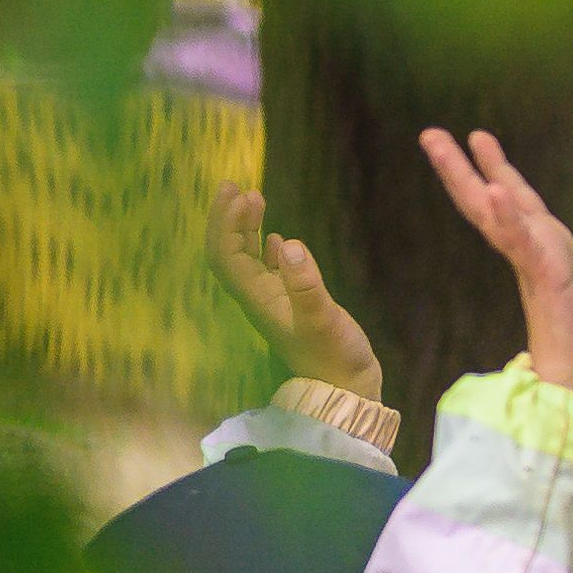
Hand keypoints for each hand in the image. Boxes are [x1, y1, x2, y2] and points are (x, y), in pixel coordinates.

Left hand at [203, 184, 381, 402]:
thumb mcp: (322, 319)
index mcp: (258, 298)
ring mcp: (275, 300)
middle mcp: (259, 296)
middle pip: (230, 252)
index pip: (226, 255)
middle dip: (228, 219)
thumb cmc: (334, 356)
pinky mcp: (293, 303)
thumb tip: (287, 242)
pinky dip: (266, 248)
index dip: (226, 224)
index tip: (239, 195)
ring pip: (248, 258)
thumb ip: (305, 284)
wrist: (345, 386)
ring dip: (245, 228)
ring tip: (252, 198)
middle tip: (235, 186)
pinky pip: (269, 270)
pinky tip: (274, 238)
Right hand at [421, 129, 572, 398]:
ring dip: (465, 178)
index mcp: (544, 246)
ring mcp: (531, 260)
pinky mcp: (541, 276)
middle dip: (459, 167)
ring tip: (441, 145)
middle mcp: (530, 248)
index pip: (517, 199)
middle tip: (431, 133)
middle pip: (487, 198)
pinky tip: (497, 190)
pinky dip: (509, 216)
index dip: (499, 168)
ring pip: (491, 211)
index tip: (479, 138)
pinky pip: (521, 241)